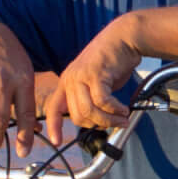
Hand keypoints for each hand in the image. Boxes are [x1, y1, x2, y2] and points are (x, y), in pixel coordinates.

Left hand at [41, 16, 142, 148]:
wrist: (124, 37)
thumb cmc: (113, 60)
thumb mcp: (96, 81)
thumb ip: (92, 98)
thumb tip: (99, 120)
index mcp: (67, 81)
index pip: (53, 107)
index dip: (53, 126)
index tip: (56, 141)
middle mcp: (71, 79)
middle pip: (76, 115)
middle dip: (97, 125)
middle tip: (115, 124)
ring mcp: (81, 76)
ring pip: (89, 111)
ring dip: (108, 120)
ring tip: (122, 119)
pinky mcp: (96, 74)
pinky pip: (103, 101)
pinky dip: (114, 109)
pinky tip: (124, 109)